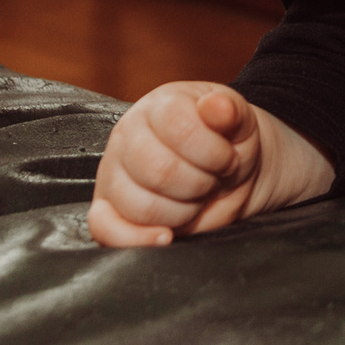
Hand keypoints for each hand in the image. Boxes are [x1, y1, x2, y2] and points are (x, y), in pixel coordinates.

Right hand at [86, 81, 332, 247]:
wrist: (225, 170)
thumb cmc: (227, 142)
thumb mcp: (240, 121)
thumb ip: (230, 112)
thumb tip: (218, 105)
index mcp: (159, 106)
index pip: (179, 128)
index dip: (213, 152)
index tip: (228, 158)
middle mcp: (128, 136)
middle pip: (160, 171)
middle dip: (200, 185)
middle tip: (212, 180)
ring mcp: (112, 173)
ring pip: (140, 205)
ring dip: (181, 212)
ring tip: (194, 198)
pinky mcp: (106, 208)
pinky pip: (105, 229)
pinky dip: (136, 238)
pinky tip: (165, 236)